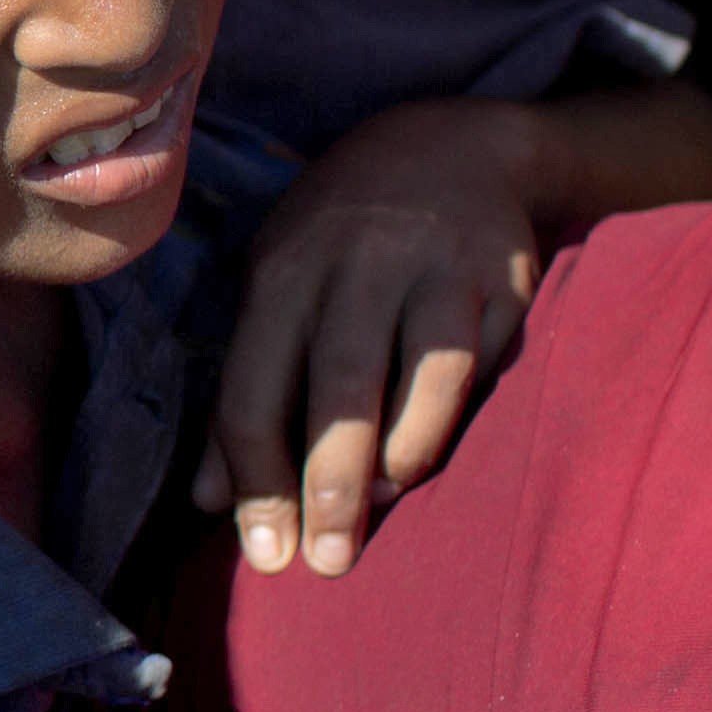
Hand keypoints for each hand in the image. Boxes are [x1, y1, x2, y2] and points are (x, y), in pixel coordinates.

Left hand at [196, 98, 542, 578]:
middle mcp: (360, 264)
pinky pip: (480, 372)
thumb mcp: (275, 289)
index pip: (256, 387)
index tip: (265, 556)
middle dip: (328, 487)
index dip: (255, 479)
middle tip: (326, 564)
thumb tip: (205, 503)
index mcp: (285, 270)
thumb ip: (244, 393)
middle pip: (339, 388)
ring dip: (399, 461)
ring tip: (377, 509)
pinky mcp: (506, 283)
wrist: (452, 147)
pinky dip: (454, 422)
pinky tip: (428, 456)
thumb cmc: (340, 239)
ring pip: (422, 381)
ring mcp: (439, 271)